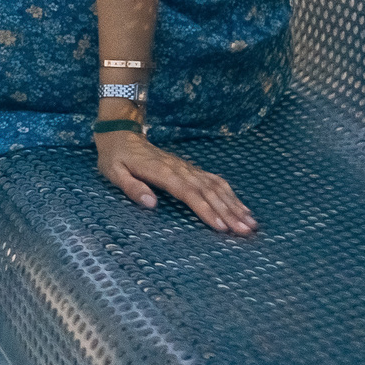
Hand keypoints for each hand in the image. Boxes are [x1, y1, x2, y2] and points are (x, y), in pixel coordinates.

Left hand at [94, 128, 255, 233]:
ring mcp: (187, 168)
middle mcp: (180, 169)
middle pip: (208, 192)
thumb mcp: (113, 172)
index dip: (205, 210)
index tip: (221, 227)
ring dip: (234, 205)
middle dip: (228, 213)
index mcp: (162, 172)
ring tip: (251, 223)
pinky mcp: (190, 169)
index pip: (188, 193)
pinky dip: (230, 194)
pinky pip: (214, 181)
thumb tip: (152, 204)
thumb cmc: (115, 157)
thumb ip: (131, 187)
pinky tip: (242, 207)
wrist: (120, 133)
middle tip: (245, 232)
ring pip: (216, 187)